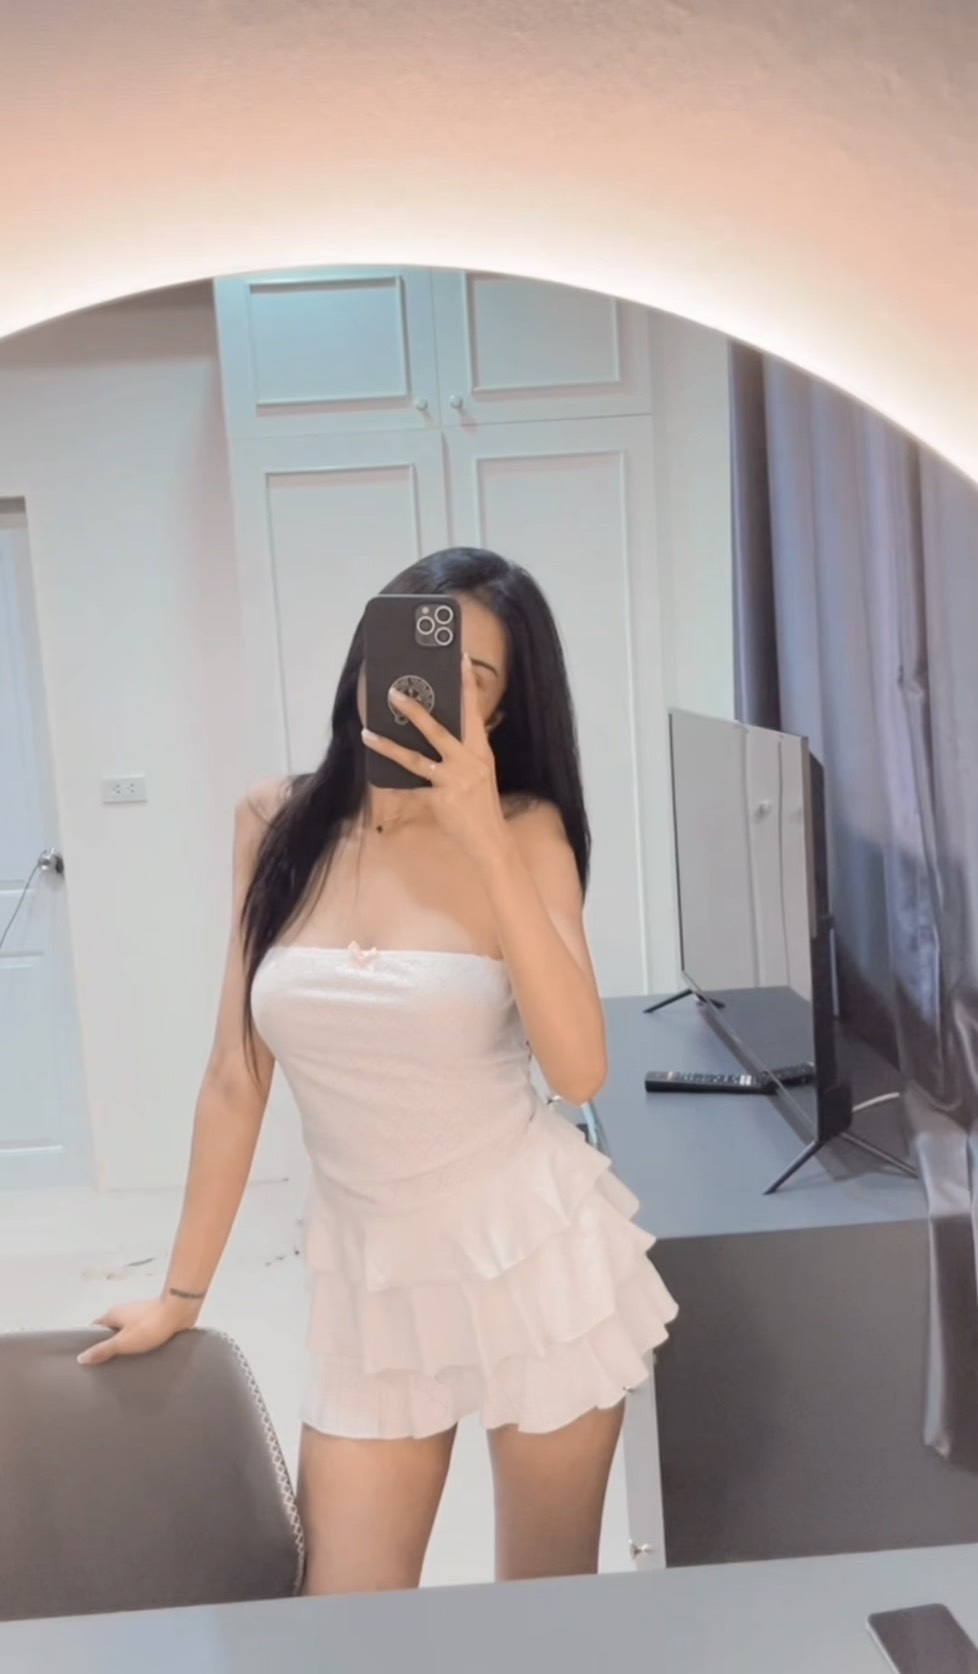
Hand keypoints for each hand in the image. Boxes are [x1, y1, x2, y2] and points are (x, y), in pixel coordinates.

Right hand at [77, 1294, 200, 1366]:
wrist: (179, 1310)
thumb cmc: (149, 1326)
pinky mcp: (155, 1319)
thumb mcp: (123, 1342)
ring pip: (128, 1332)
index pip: (95, 1329)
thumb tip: (80, 1358)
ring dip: (127, 1345)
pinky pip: (142, 1333)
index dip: (91, 1343)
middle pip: (111, 1331)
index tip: (90, 1360)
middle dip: (110, 1347)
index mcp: (113, 1314)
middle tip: (108, 1368)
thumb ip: (103, 1350)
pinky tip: (144, 1356)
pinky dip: (140, 1343)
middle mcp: (124, 1312)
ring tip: (126, 1365)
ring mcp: (140, 1314)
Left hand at [362, 654, 509, 866]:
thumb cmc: (482, 806)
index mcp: (481, 751)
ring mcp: (455, 780)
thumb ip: (465, 753)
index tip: (461, 658)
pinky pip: (412, 789)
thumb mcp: (481, 773)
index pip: (473, 711)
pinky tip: (379, 779)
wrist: (491, 840)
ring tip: (367, 734)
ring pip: (415, 758)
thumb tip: (445, 734)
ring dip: (389, 746)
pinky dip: (395, 785)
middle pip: (438, 730)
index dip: (467, 684)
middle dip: (414, 710)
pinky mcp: (442, 799)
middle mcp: (469, 761)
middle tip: (393, 693)